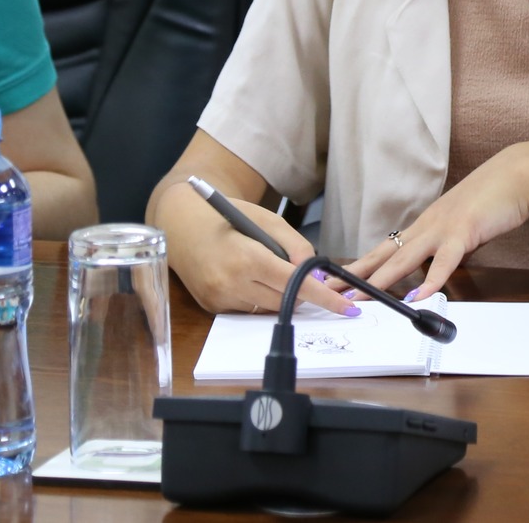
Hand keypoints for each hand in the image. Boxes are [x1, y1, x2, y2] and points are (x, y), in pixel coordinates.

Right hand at [172, 190, 350, 316]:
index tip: (347, 308)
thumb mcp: (267, 220)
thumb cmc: (228, 218)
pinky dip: (258, 297)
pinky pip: (249, 310)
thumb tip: (317, 274)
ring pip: (268, 307)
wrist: (182, 226)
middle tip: (300, 272)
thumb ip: (296, 245)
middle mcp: (232, 283)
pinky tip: (246, 277)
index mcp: (248, 258)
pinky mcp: (212, 308)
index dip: (325, 297)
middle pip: (285, 299)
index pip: (295, 283)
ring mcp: (220, 299)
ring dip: (278, 293)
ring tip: (264, 267)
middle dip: (300, 290)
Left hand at [346, 142, 528, 300]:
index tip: (340, 276)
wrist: (516, 175)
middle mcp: (427, 226)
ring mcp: (442, 228)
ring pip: (404, 259)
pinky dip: (431, 281)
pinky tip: (418, 297)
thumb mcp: (463, 225)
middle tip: (329, 288)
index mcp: (426, 224)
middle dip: (356, 275)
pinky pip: (444, 262)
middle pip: (384, 254)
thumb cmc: (493, 198)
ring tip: (358, 298)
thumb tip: (442, 265)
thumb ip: (449, 245)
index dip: (362, 265)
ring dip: (379, 281)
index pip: (386, 249)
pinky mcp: (463, 232)